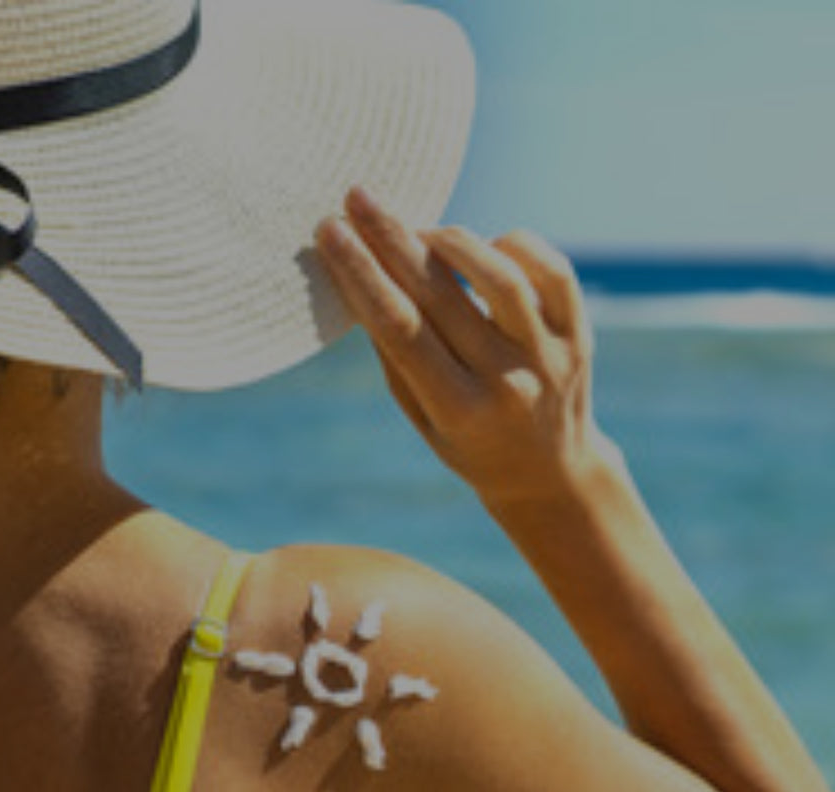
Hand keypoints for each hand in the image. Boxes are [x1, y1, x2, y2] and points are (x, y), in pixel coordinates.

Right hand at [316, 186, 619, 512]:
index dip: (362, 275)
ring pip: (500, 276)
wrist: (550, 473)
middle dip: (390, 239)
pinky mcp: (580, 333)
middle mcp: (508, 383)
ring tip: (419, 229)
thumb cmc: (469, 442)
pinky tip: (481, 247)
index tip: (331, 233)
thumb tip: (359, 279)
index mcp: (460, 411)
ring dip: (450, 241)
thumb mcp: (422, 418)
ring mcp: (550, 356)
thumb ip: (395, 356)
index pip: (401, 328)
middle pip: (441, 295)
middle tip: (357, 198)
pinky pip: (550, 270)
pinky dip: (511, 245)